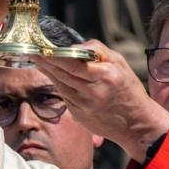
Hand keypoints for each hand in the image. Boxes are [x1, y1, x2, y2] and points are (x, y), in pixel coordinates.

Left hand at [34, 42, 168, 157]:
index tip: (43, 48)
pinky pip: (64, 96)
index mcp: (106, 76)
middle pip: (62, 73)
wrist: (136, 123)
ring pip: (60, 84)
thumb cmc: (129, 90)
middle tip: (33, 51)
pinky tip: (51, 76)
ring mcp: (84, 105)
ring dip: (47, 72)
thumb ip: (98, 51)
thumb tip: (76, 45)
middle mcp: (93, 91)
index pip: (74, 63)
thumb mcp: (121, 64)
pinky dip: (57, 84)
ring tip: (37, 61)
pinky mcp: (79, 115)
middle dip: (45, 62)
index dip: (55, 56)